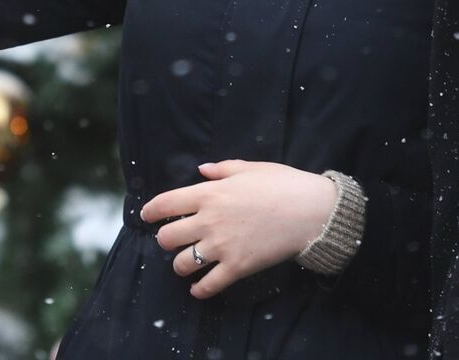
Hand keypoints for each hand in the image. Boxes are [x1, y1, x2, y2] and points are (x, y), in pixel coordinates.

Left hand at [137, 161, 338, 298]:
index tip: (146, 216)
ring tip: (185, 265)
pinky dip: (199, 290)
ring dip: (180, 266)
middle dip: (165, 240)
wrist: (312, 212)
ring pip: (182, 264)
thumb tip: (202, 170)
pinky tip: (198, 289)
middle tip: (172, 241)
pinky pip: (209, 285)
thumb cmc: (283, 185)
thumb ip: (221, 169)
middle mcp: (209, 220)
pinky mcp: (238, 267)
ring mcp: (222, 246)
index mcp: (210, 193)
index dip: (150, 212)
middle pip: (167, 237)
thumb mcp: (250, 168)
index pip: (166, 203)